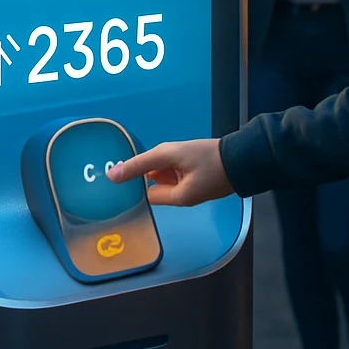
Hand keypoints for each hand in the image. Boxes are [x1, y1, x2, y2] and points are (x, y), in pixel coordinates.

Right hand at [106, 138, 233, 205]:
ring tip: (132, 195)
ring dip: (149, 181)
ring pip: (156, 172)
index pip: (137, 164)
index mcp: (165, 155)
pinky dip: (161, 181)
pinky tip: (157, 193)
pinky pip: (166, 173)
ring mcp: (176, 156)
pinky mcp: (184, 162)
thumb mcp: (188, 193)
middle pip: (144, 167)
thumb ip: (163, 196)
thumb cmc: (213, 175)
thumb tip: (149, 195)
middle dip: (133, 177)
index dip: (122, 172)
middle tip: (117, 192)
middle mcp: (167, 153)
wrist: (240, 162)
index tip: (107, 178)